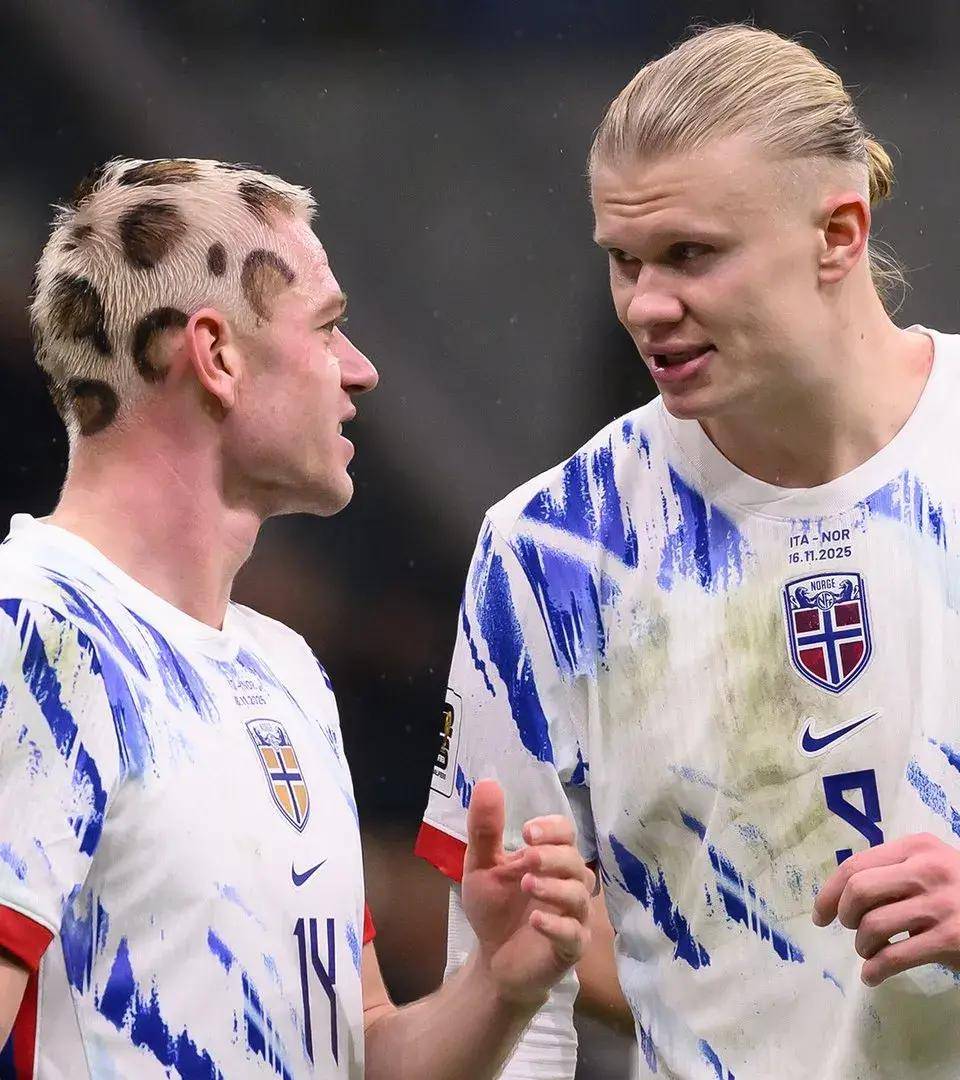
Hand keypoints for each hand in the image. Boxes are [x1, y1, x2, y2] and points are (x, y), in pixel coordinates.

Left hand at [460, 779, 594, 1007]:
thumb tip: (487, 782)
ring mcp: (573, 917)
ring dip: (554, 888)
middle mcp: (568, 883)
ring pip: (579, 896)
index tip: (526, 832)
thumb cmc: (493, 909)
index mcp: (549, 859)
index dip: (551, 829)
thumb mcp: (480, 866)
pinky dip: (557, 925)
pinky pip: (574, 934)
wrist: (492, 960)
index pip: (566, 833)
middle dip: (552, 857)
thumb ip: (485, 829)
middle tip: (527, 857)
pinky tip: (536, 920)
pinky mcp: (570, 949)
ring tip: (527, 885)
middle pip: (575, 862)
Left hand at [812, 832, 959, 985]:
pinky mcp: (950, 939)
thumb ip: (896, 871)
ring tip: (870, 953)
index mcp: (917, 847)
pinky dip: (875, 970)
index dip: (830, 893)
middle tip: (851, 929)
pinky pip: (894, 957)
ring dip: (862, 946)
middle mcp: (927, 870)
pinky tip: (873, 976)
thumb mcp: (933, 867)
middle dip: (845, 915)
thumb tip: (843, 894)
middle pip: (859, 891)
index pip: (855, 865)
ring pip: (873, 925)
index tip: (820, 915)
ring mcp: (940, 905)